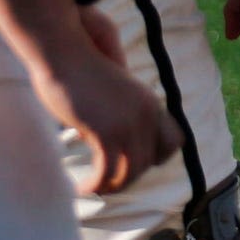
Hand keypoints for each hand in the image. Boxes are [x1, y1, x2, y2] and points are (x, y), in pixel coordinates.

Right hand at [35, 15, 179, 196]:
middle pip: (149, 162)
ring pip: (131, 172)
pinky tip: (80, 188)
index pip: (174, 142)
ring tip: (93, 188)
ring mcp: (129, 124)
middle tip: (105, 181)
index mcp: (151, 103)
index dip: (155, 156)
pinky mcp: (105, 132)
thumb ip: (117, 110)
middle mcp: (147, 115)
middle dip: (128, 176)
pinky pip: (106, 172)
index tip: (131, 161)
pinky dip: (95, 185)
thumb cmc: (80, 67)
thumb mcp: (111, 90)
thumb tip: (103, 134)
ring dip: (112, 185)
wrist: (64, 51)